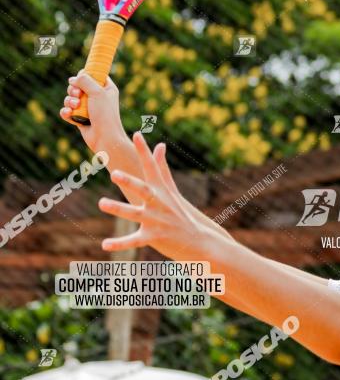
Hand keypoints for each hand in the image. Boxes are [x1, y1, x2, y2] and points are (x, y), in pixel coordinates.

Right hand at [60, 71, 124, 152]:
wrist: (105, 138)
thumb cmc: (105, 115)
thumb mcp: (97, 92)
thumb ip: (85, 80)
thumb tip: (73, 79)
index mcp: (106, 89)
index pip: (95, 75)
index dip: (86, 74)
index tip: (82, 78)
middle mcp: (97, 97)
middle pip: (78, 85)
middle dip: (74, 89)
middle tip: (78, 94)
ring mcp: (88, 108)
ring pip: (70, 98)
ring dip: (69, 101)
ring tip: (75, 106)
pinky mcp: (80, 118)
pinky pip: (67, 111)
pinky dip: (66, 112)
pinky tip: (69, 114)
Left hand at [98, 132, 204, 258]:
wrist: (198, 240)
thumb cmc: (181, 213)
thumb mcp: (171, 190)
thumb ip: (162, 167)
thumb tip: (160, 145)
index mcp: (161, 191)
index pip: (152, 168)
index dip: (144, 151)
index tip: (137, 134)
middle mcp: (159, 204)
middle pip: (143, 190)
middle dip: (129, 182)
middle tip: (114, 174)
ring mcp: (156, 221)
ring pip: (135, 214)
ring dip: (118, 209)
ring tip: (102, 203)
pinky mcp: (154, 238)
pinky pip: (134, 241)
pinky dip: (120, 244)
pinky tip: (105, 244)